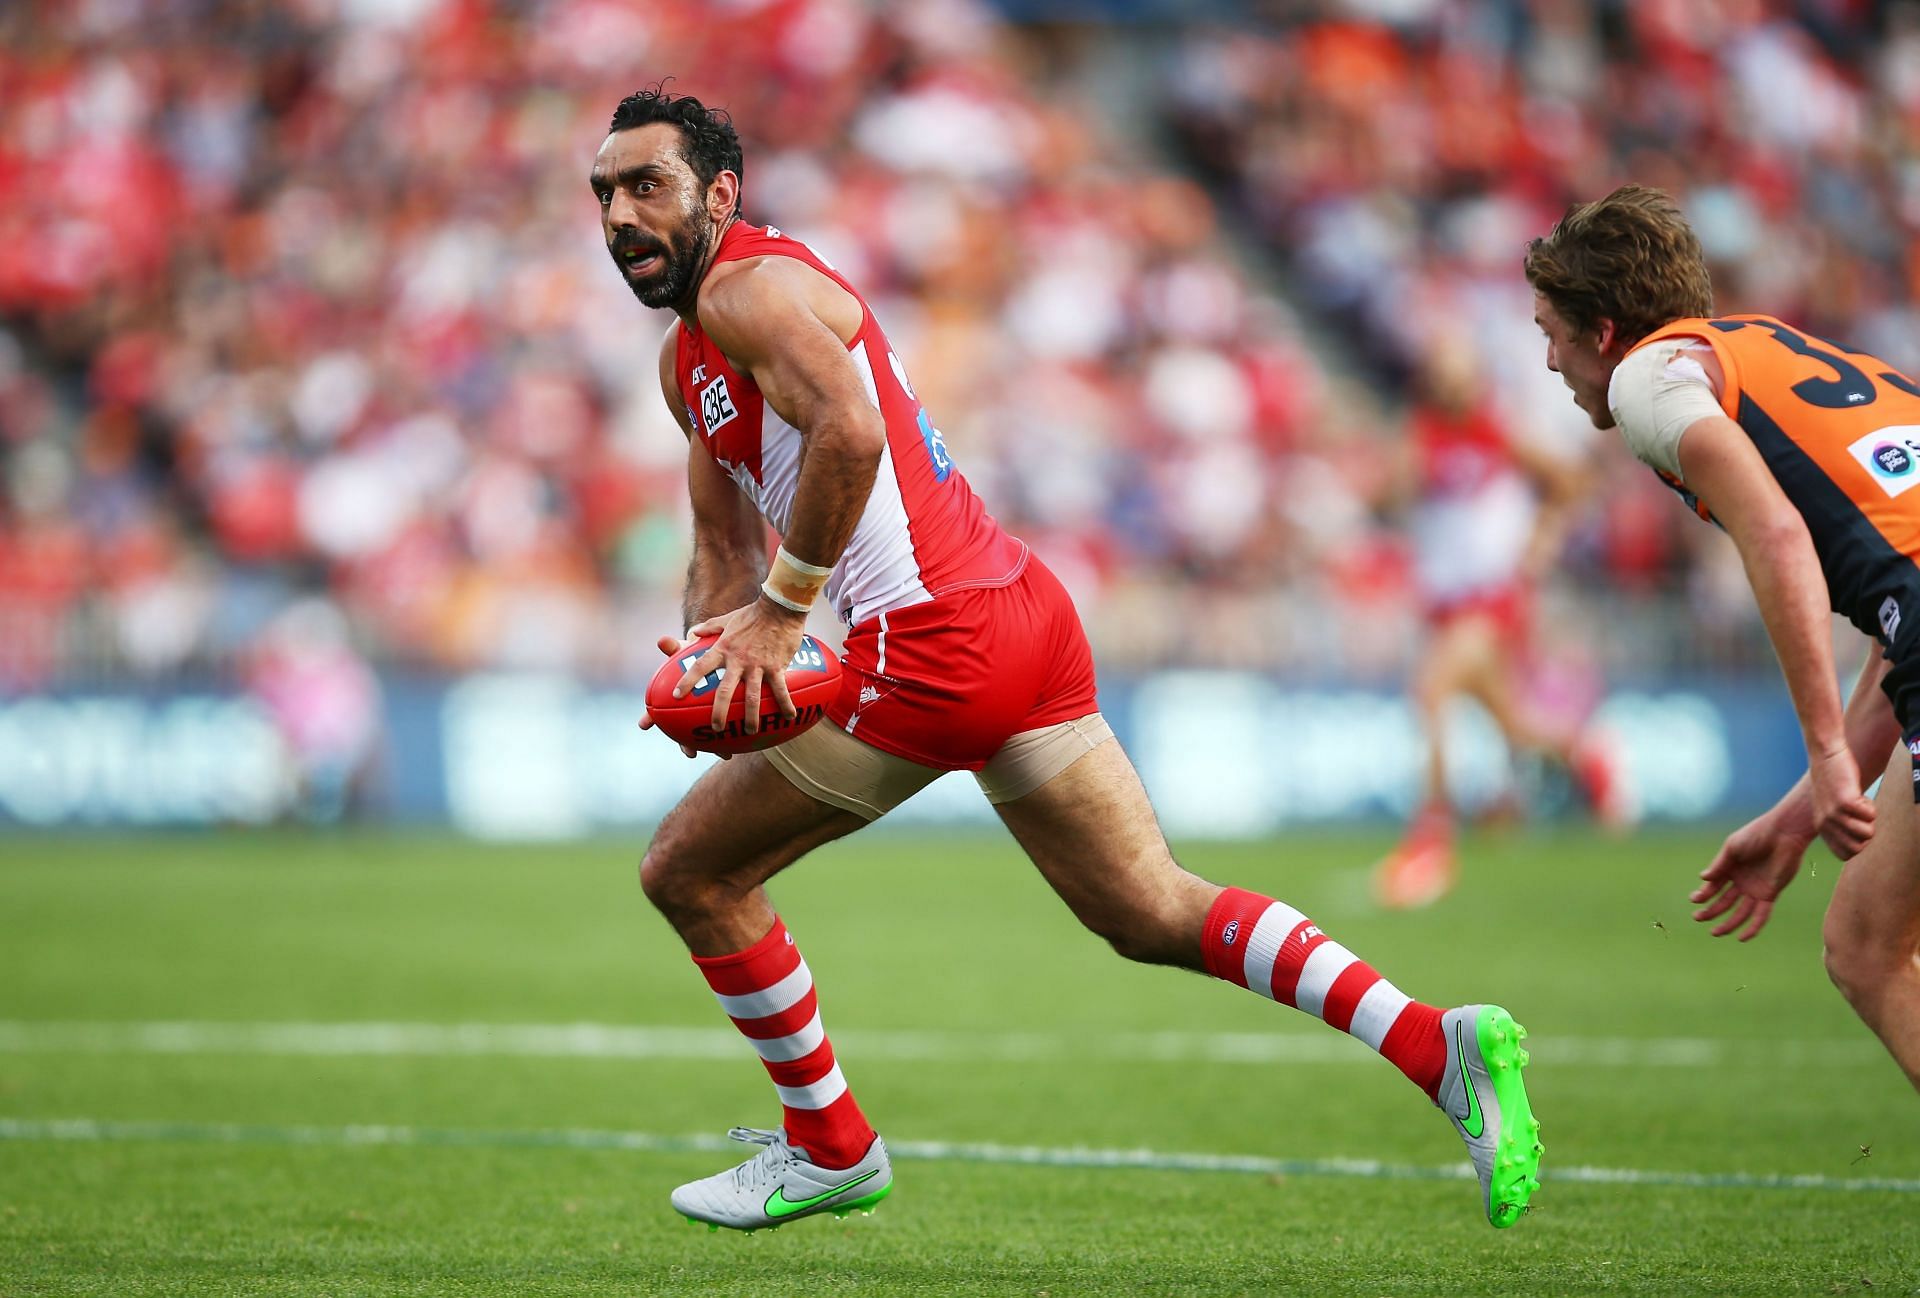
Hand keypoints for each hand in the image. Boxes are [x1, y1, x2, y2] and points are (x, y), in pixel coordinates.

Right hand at [638, 635, 723, 759]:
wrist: (716, 654)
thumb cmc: (698, 653)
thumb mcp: (687, 650)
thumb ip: (675, 648)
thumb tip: (662, 640)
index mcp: (675, 697)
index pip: (657, 707)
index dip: (649, 716)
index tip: (643, 725)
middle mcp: (686, 710)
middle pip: (681, 731)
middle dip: (684, 743)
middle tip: (689, 753)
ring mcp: (703, 716)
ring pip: (706, 736)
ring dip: (714, 747)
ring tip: (725, 755)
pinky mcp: (722, 716)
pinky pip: (728, 730)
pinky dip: (735, 737)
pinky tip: (745, 744)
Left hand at [675, 597, 806, 734]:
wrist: (779, 607)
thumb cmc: (752, 614)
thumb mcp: (726, 619)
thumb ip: (709, 627)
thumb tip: (693, 632)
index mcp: (723, 648)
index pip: (701, 667)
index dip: (688, 680)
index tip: (677, 695)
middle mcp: (738, 660)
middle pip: (725, 691)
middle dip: (719, 712)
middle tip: (715, 729)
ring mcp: (758, 665)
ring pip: (753, 697)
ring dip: (751, 717)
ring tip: (750, 731)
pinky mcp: (777, 667)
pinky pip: (781, 690)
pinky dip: (785, 705)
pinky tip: (789, 717)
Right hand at [1691, 811, 1810, 940]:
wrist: (1784, 833)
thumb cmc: (1757, 834)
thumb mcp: (1733, 847)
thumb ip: (1719, 864)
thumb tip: (1703, 879)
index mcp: (1729, 869)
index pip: (1713, 887)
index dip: (1703, 894)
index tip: (1694, 900)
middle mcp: (1741, 881)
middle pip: (1724, 902)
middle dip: (1710, 911)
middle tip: (1698, 918)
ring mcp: (1756, 889)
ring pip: (1740, 912)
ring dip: (1728, 923)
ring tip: (1715, 933)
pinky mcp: (1770, 894)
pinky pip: (1761, 915)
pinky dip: (1752, 927)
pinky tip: (1742, 938)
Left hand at [1808, 744, 1873, 859]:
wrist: (1825, 755)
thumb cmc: (1832, 780)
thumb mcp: (1829, 807)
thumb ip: (1838, 824)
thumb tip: (1857, 840)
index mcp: (1821, 827)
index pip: (1844, 854)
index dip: (1857, 843)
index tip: (1855, 825)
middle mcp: (1825, 823)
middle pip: (1858, 848)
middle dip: (1867, 832)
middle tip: (1860, 814)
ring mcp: (1834, 813)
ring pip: (1867, 834)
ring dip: (1870, 818)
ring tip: (1859, 802)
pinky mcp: (1845, 802)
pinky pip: (1871, 815)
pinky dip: (1871, 805)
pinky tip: (1859, 794)